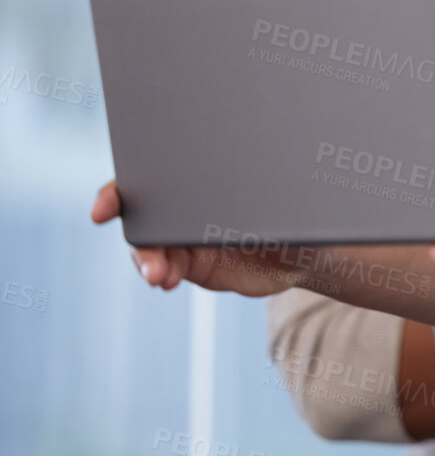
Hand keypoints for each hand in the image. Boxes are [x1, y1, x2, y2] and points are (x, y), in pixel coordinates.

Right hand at [90, 179, 301, 296]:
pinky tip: (166, 280)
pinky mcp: (191, 264)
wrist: (308, 250)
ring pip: (150, 247)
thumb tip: (249, 190)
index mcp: (201, 177)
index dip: (120, 190)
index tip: (105, 206)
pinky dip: (163, 274)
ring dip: (148, 261)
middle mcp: (185, 206)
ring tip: (159, 275)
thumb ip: (264, 195)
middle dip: (135, 232)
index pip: (151, 175)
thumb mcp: (289, 198)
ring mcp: (184, 236)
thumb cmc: (300, 208)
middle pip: (142, 215)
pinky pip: (167, 269)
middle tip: (140, 247)